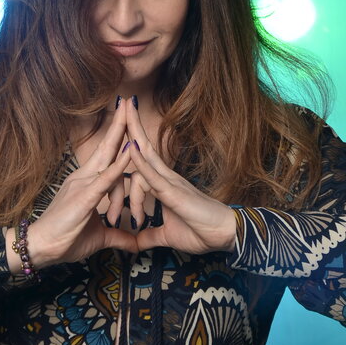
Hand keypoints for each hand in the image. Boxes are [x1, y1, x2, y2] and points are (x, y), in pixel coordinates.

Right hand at [22, 97, 137, 267]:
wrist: (40, 248)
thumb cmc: (64, 240)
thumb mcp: (98, 237)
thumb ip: (117, 236)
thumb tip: (134, 243)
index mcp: (87, 183)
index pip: (107, 155)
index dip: (118, 136)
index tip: (128, 118)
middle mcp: (84, 178)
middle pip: (106, 146)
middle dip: (119, 123)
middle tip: (130, 100)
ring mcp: (83, 185)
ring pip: (106, 155)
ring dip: (121, 134)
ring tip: (131, 113)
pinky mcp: (84, 198)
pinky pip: (105, 179)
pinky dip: (119, 165)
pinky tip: (130, 152)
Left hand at [122, 96, 236, 254]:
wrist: (224, 236)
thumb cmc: (200, 231)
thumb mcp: (166, 235)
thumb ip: (150, 236)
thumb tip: (135, 243)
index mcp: (163, 184)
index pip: (142, 159)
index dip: (131, 142)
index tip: (121, 124)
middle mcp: (166, 177)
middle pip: (144, 145)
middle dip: (132, 124)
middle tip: (122, 101)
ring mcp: (170, 182)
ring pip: (148, 153)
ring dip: (134, 132)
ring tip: (124, 110)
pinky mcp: (174, 193)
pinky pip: (154, 175)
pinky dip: (141, 161)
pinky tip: (130, 147)